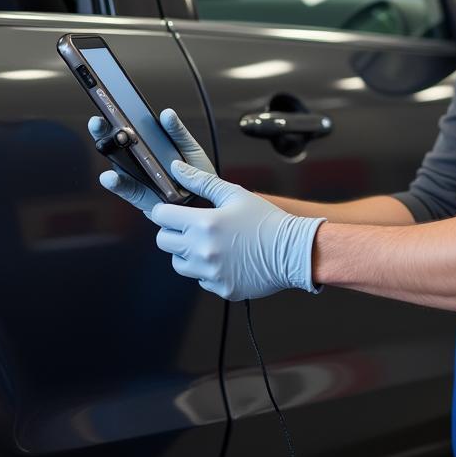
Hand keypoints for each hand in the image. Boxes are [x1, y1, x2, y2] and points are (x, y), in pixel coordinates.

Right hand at [90, 108, 215, 214]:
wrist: (205, 199)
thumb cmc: (194, 172)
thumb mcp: (189, 148)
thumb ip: (177, 132)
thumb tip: (167, 114)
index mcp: (147, 146)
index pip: (125, 129)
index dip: (113, 118)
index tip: (106, 105)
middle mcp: (137, 161)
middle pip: (114, 145)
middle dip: (103, 133)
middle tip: (98, 122)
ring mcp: (136, 178)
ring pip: (116, 166)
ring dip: (108, 156)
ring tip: (104, 146)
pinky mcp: (139, 197)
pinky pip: (126, 189)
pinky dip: (117, 184)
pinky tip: (111, 177)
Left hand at [150, 161, 325, 300]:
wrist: (294, 251)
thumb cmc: (266, 220)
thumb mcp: (234, 194)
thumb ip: (201, 181)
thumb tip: (176, 168)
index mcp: (204, 224)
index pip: (161, 217)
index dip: (165, 211)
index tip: (172, 211)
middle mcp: (202, 250)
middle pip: (163, 242)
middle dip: (173, 231)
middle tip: (192, 226)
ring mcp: (210, 273)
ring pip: (178, 263)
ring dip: (187, 252)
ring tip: (210, 243)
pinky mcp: (220, 288)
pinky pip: (200, 278)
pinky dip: (207, 269)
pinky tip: (226, 258)